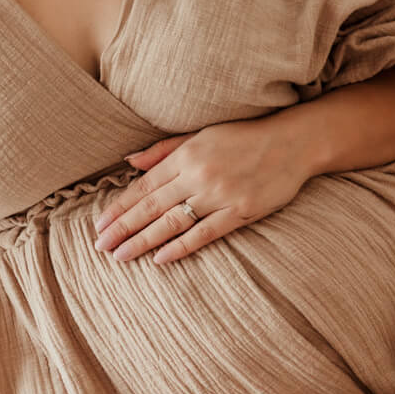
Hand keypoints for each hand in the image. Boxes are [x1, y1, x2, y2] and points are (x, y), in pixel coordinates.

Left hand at [93, 117, 310, 265]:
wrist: (294, 143)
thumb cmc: (246, 136)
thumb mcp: (202, 134)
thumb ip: (164, 150)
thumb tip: (129, 162)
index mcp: (187, 155)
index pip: (145, 186)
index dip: (120, 207)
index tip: (100, 224)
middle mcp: (199, 175)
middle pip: (152, 207)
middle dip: (123, 228)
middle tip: (100, 246)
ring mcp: (220, 195)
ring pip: (172, 223)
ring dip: (143, 241)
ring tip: (121, 256)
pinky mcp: (240, 212)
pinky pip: (204, 234)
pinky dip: (180, 247)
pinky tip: (159, 259)